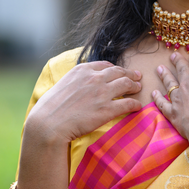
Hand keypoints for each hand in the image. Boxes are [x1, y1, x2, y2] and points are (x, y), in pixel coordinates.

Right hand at [26, 61, 142, 145]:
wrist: (49, 123)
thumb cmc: (50, 108)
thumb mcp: (62, 84)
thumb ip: (75, 81)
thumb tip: (78, 85)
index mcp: (82, 70)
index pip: (105, 65)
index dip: (115, 68)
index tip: (120, 71)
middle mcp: (94, 78)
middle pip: (119, 72)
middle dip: (130, 74)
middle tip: (137, 77)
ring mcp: (102, 93)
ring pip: (126, 84)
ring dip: (135, 86)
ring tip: (139, 88)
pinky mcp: (107, 109)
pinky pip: (128, 104)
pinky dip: (135, 104)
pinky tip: (137, 107)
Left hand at [152, 52, 188, 145]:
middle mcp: (187, 83)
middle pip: (181, 69)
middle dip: (177, 61)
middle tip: (172, 55)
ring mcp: (178, 97)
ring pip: (169, 83)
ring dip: (164, 75)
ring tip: (159, 68)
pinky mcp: (172, 112)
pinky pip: (162, 103)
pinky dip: (157, 98)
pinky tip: (153, 94)